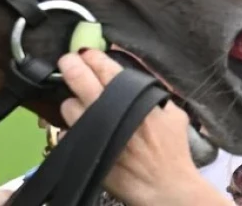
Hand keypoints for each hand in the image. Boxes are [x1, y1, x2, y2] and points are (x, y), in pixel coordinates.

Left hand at [57, 51, 225, 205]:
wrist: (167, 188)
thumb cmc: (173, 152)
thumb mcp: (173, 114)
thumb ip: (153, 92)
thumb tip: (138, 76)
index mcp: (130, 94)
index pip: (100, 63)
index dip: (89, 56)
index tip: (84, 54)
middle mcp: (106, 107)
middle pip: (75, 75)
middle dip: (69, 65)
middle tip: (68, 63)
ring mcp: (92, 128)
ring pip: (67, 105)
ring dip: (72, 104)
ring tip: (81, 107)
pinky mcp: (83, 148)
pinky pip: (68, 132)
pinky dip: (74, 130)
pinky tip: (85, 132)